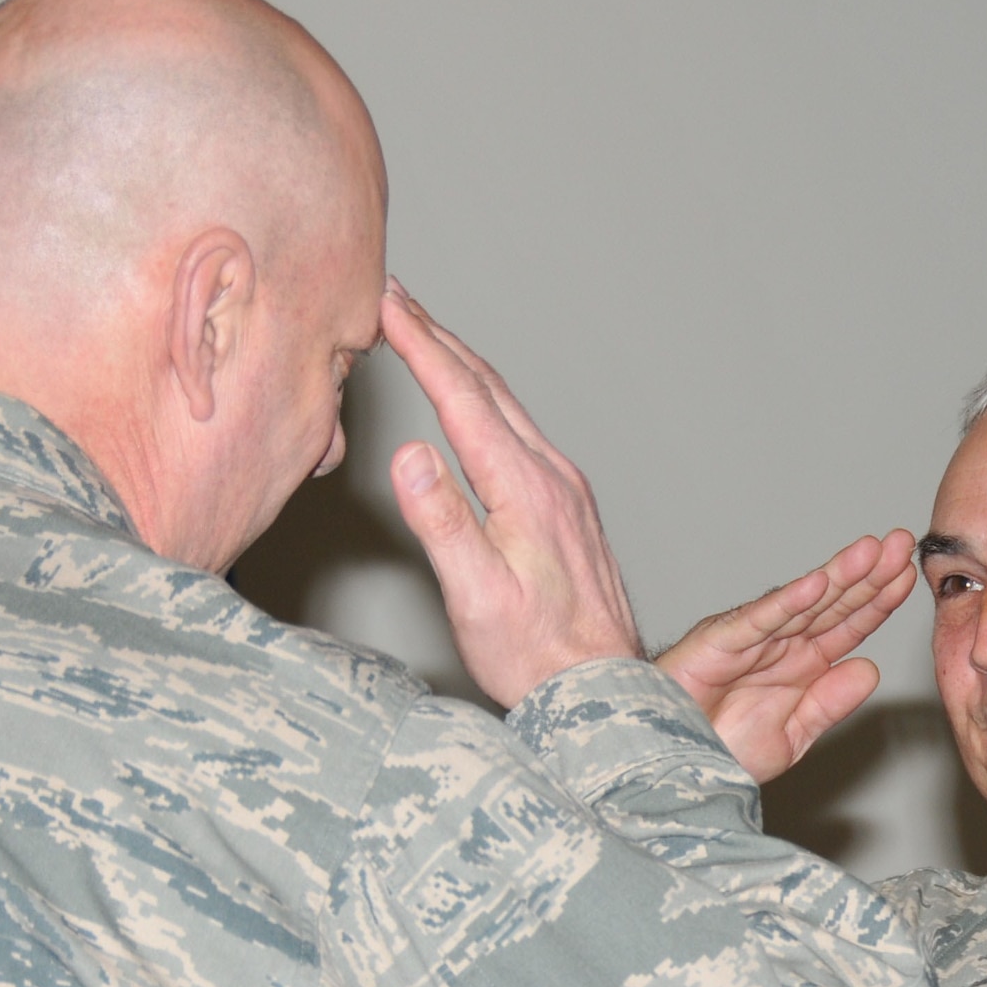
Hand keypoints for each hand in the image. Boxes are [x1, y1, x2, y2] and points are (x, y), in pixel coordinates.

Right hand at [379, 279, 641, 707]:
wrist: (599, 689)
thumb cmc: (534, 655)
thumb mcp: (476, 596)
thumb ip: (443, 522)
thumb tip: (410, 455)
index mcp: (526, 489)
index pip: (464, 398)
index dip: (422, 344)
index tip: (387, 302)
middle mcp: (553, 478)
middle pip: (489, 388)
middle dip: (440, 337)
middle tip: (397, 297)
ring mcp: (567, 490)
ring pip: (509, 407)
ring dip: (464, 365)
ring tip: (427, 334)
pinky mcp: (570, 507)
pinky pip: (522, 433)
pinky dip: (488, 401)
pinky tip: (475, 406)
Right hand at [656, 531, 916, 782]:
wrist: (665, 768)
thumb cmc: (717, 749)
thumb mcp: (790, 737)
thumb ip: (828, 704)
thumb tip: (869, 670)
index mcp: (800, 664)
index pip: (848, 625)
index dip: (879, 600)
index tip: (909, 577)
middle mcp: (778, 644)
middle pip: (832, 604)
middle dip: (868, 574)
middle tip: (901, 543)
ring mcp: (749, 640)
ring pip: (800, 603)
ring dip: (836, 577)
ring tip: (870, 551)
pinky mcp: (717, 643)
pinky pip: (756, 622)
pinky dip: (785, 604)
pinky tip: (816, 584)